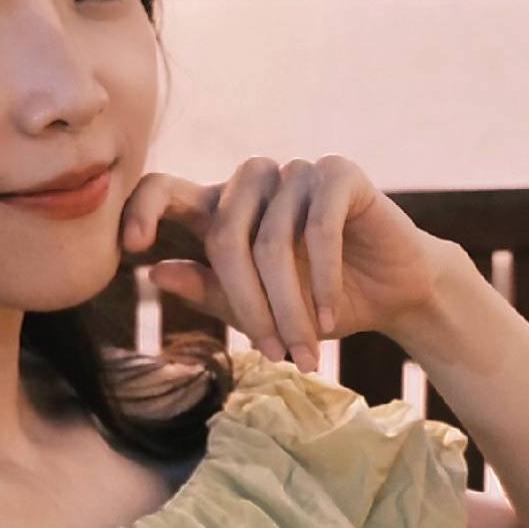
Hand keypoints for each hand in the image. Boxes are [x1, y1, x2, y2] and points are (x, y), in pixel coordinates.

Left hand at [118, 155, 452, 370]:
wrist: (395, 294)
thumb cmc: (318, 302)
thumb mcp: (257, 309)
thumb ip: (208, 290)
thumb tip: (155, 272)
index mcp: (221, 208)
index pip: (164, 188)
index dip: (141, 210)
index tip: (133, 249)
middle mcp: (253, 183)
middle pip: (225, 233)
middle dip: (248, 305)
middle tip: (272, 355)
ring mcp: (295, 172)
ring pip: (272, 239)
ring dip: (289, 306)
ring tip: (305, 351)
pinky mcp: (339, 173)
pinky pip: (319, 225)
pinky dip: (321, 279)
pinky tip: (328, 317)